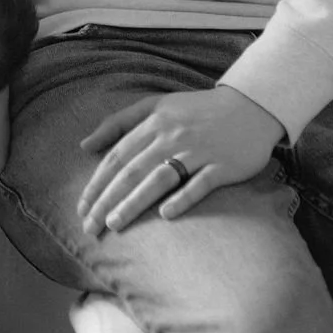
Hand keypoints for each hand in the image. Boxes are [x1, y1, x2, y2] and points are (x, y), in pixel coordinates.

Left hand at [77, 84, 284, 234]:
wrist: (250, 106)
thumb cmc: (196, 110)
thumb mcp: (155, 106)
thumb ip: (119, 123)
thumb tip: (84, 145)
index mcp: (153, 122)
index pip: (117, 156)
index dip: (97, 183)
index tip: (82, 208)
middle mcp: (171, 136)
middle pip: (132, 171)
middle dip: (107, 199)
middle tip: (90, 226)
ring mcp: (197, 151)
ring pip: (159, 178)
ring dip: (134, 202)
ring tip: (114, 224)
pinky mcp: (222, 165)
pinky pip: (199, 184)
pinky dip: (182, 198)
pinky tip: (165, 215)